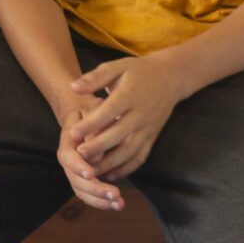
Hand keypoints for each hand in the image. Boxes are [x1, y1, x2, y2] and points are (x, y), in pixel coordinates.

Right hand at [53, 91, 124, 209]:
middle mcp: (69, 160)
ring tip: (119, 204)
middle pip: (75, 180)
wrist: (88, 116)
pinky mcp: (87, 179)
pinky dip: (102, 202)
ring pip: (82, 191)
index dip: (78, 167)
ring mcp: (76, 171)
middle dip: (95, 189)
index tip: (91, 174)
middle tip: (114, 194)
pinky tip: (118, 205)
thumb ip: (94, 128)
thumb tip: (95, 155)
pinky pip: (90, 194)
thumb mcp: (92, 111)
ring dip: (99, 200)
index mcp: (68, 142)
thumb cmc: (93, 111)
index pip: (68, 158)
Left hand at [66, 54, 188, 185]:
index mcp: (130, 95)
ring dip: (111, 162)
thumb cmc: (137, 72)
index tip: (73, 133)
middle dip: (99, 146)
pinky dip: (126, 168)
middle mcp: (141, 114)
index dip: (92, 123)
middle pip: (119, 134)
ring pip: (130, 150)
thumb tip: (73, 87)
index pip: (109, 112)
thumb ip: (95, 77)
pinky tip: (110, 175)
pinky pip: (141, 157)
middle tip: (79, 155)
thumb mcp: (116, 67)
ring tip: (91, 171)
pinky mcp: (152, 137)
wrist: (170, 78)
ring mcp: (148, 128)